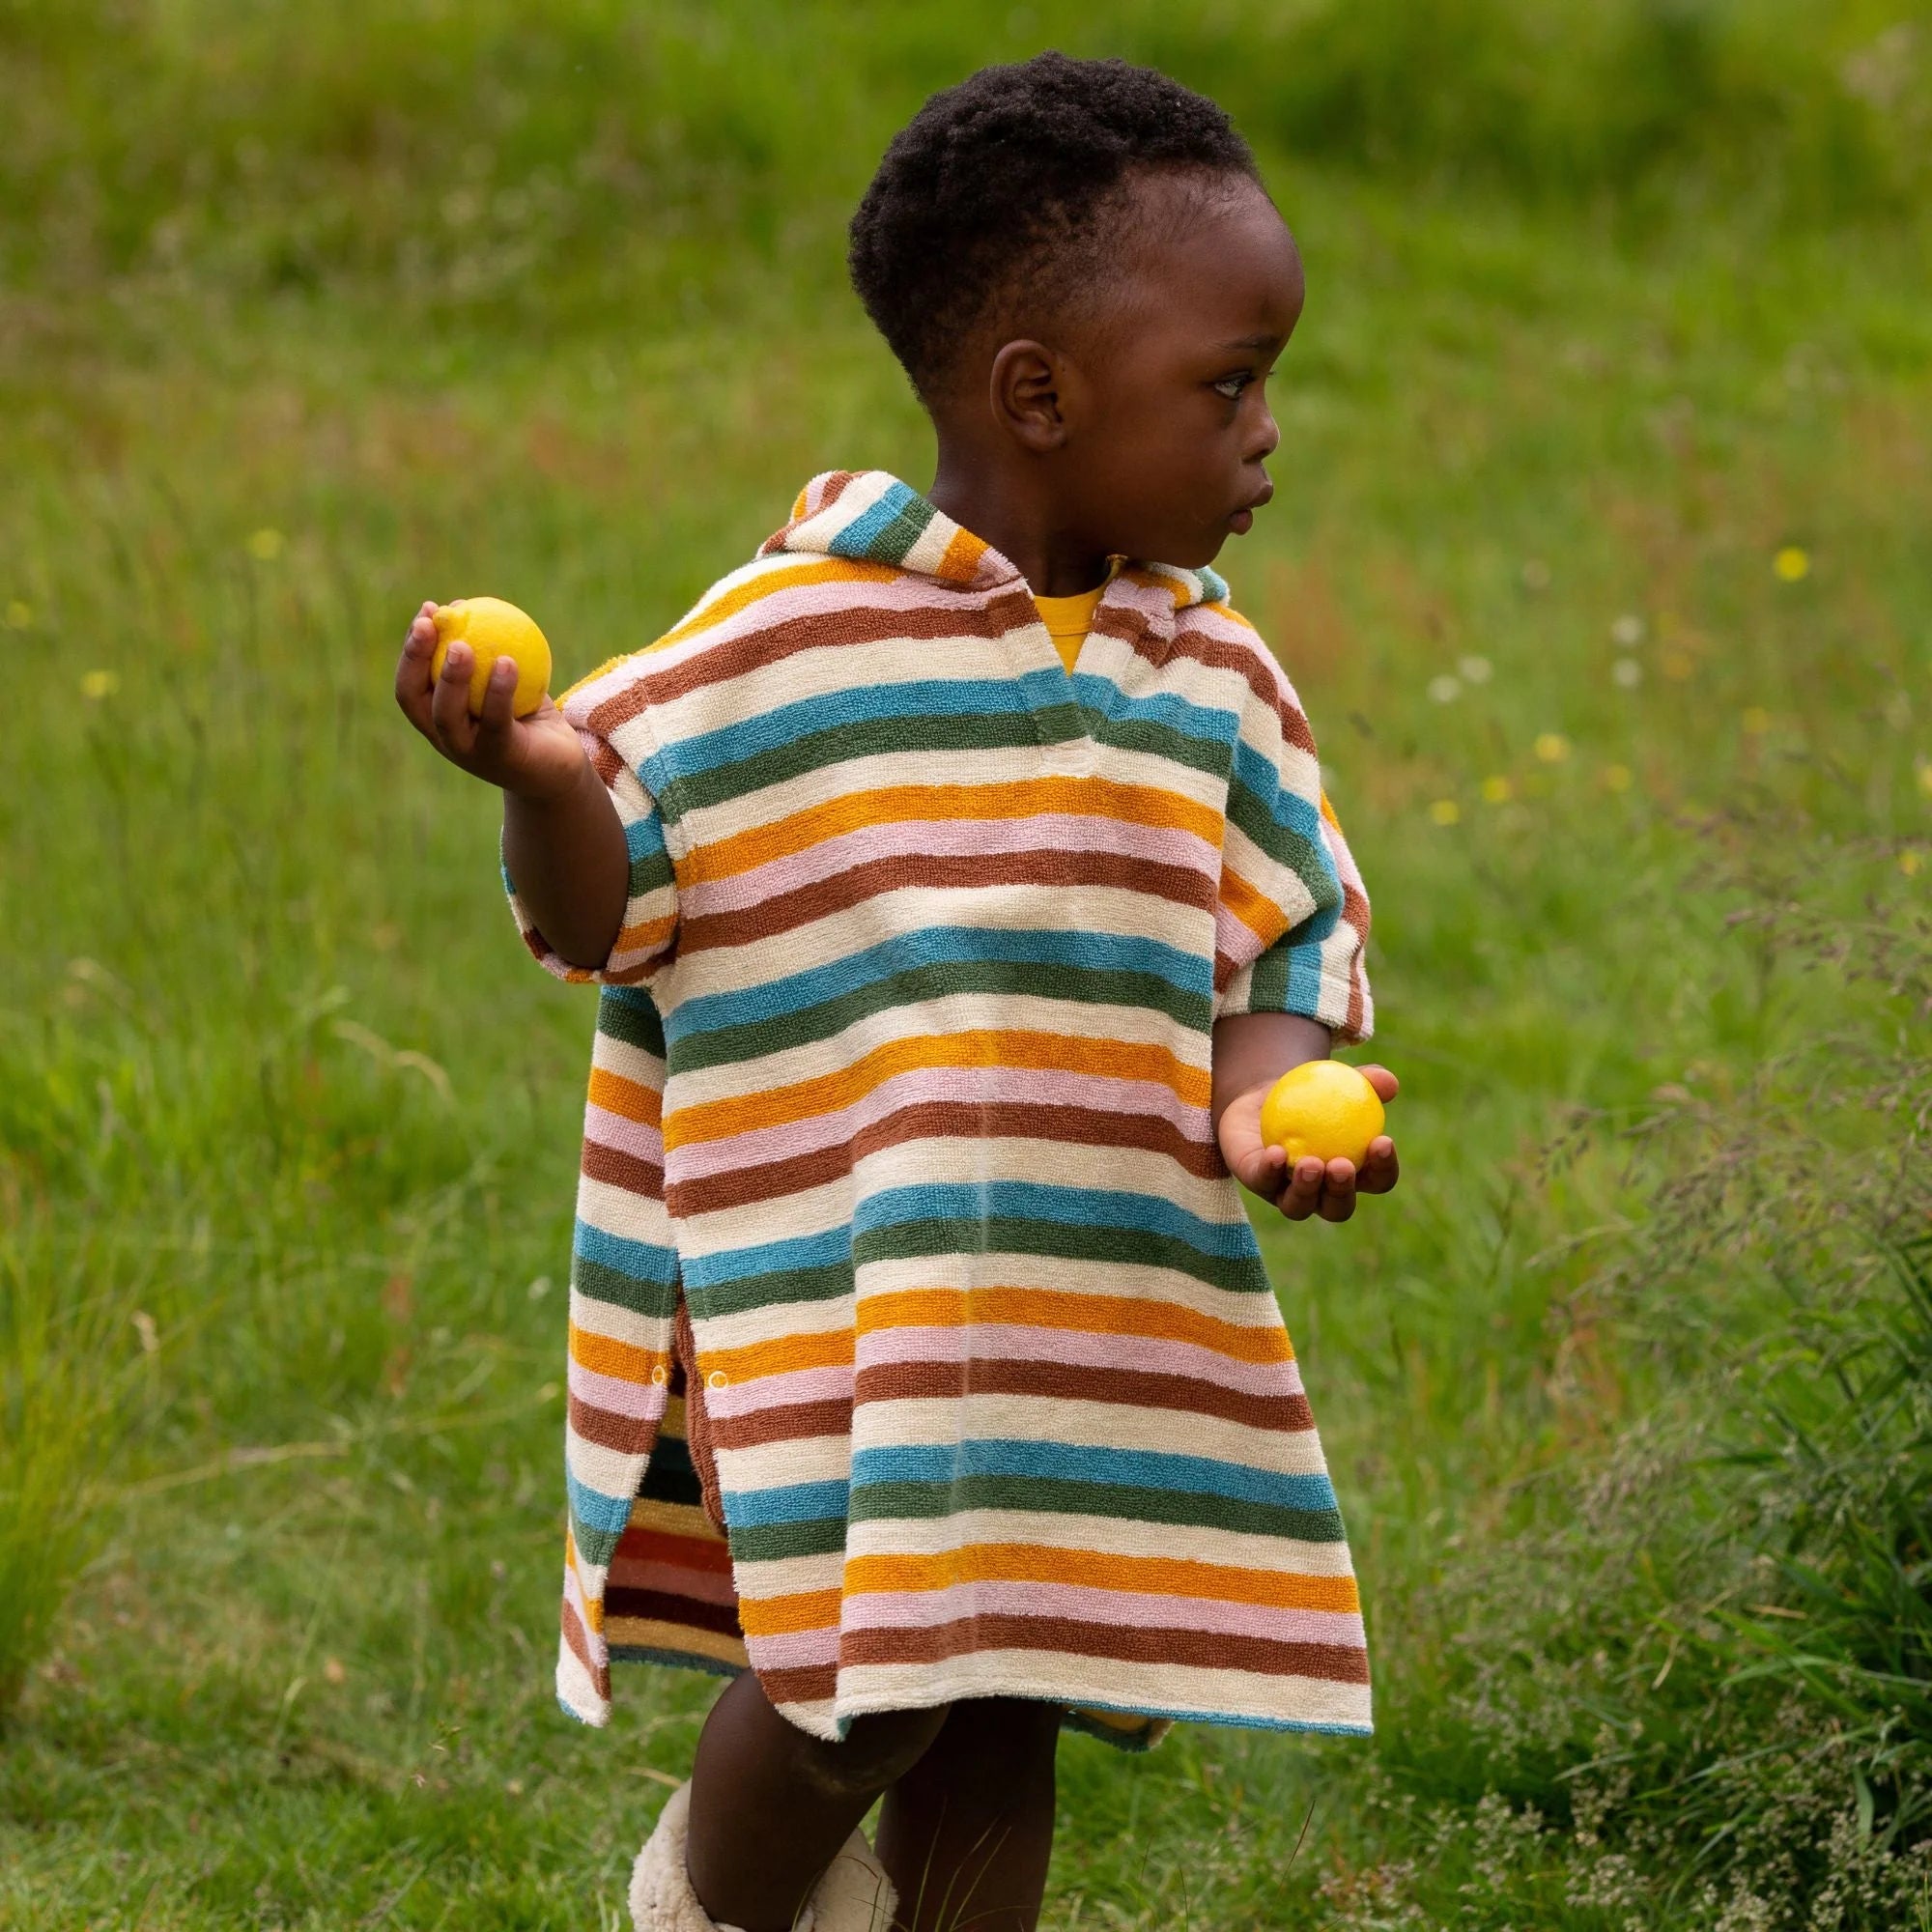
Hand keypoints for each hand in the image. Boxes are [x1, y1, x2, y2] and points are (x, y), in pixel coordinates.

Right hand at [394, 601, 588, 800]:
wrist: (559, 767)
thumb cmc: (526, 716)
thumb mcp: (504, 679)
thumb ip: (483, 649)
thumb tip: (463, 605)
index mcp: (437, 718)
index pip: (410, 683)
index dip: (410, 648)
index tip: (425, 612)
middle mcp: (445, 737)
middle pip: (415, 700)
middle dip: (415, 660)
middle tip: (430, 624)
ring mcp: (470, 752)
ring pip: (448, 716)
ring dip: (451, 679)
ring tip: (462, 645)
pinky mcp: (502, 757)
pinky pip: (496, 721)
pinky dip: (499, 691)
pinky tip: (507, 662)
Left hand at [1218, 1064, 1399, 1222]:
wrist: (1265, 1097)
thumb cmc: (1315, 1093)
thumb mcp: (1339, 1081)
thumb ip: (1366, 1080)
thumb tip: (1389, 1083)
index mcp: (1352, 1174)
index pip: (1377, 1180)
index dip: (1384, 1168)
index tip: (1382, 1141)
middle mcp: (1321, 1193)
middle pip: (1339, 1208)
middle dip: (1343, 1191)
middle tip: (1342, 1165)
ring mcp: (1287, 1192)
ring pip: (1299, 1206)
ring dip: (1307, 1188)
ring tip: (1311, 1163)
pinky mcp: (1257, 1181)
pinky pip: (1264, 1181)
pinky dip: (1271, 1170)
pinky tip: (1277, 1153)